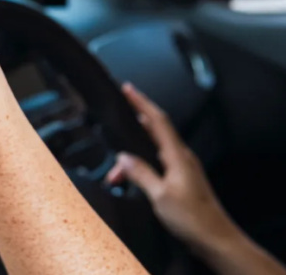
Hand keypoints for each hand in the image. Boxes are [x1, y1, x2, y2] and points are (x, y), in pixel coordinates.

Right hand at [106, 84, 237, 252]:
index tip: (128, 89)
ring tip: (116, 175)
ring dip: (132, 158)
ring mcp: (183, 169)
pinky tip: (131, 178)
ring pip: (152, 151)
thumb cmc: (192, 219)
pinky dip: (141, 168)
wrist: (216, 240)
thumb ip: (140, 173)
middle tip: (113, 128)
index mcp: (178, 156)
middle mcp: (182, 158)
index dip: (142, 102)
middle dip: (131, 129)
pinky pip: (157, 165)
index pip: (158, 120)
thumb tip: (123, 157)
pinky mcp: (181, 181)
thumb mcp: (160, 195)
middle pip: (154, 132)